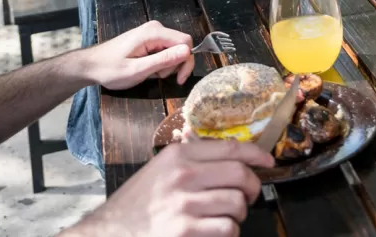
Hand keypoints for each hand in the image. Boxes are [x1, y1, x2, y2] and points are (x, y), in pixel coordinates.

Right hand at [69, 138, 272, 236]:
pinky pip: (226, 228)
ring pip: (236, 203)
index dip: (256, 154)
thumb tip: (231, 154)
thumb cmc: (136, 204)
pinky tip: (219, 232)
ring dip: (239, 214)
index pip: (231, 147)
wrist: (107, 234)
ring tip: (228, 217)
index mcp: (178, 155)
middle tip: (248, 196)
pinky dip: (230, 232)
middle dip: (252, 187)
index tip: (268, 162)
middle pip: (240, 174)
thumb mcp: (159, 170)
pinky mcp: (184, 231)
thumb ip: (191, 158)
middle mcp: (183, 174)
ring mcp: (184, 204)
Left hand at [81, 20, 194, 90]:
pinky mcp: (148, 38)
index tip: (178, 79)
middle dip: (175, 64)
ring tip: (150, 74)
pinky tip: (148, 68)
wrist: (90, 65)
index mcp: (154, 33)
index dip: (186, 61)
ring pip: (173, 48)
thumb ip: (163, 60)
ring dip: (167, 64)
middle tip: (160, 78)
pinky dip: (161, 61)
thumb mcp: (137, 70)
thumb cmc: (111, 69)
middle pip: (180, 44)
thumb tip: (187, 51)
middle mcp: (156, 28)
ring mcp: (152, 32)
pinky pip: (164, 49)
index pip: (185, 41)